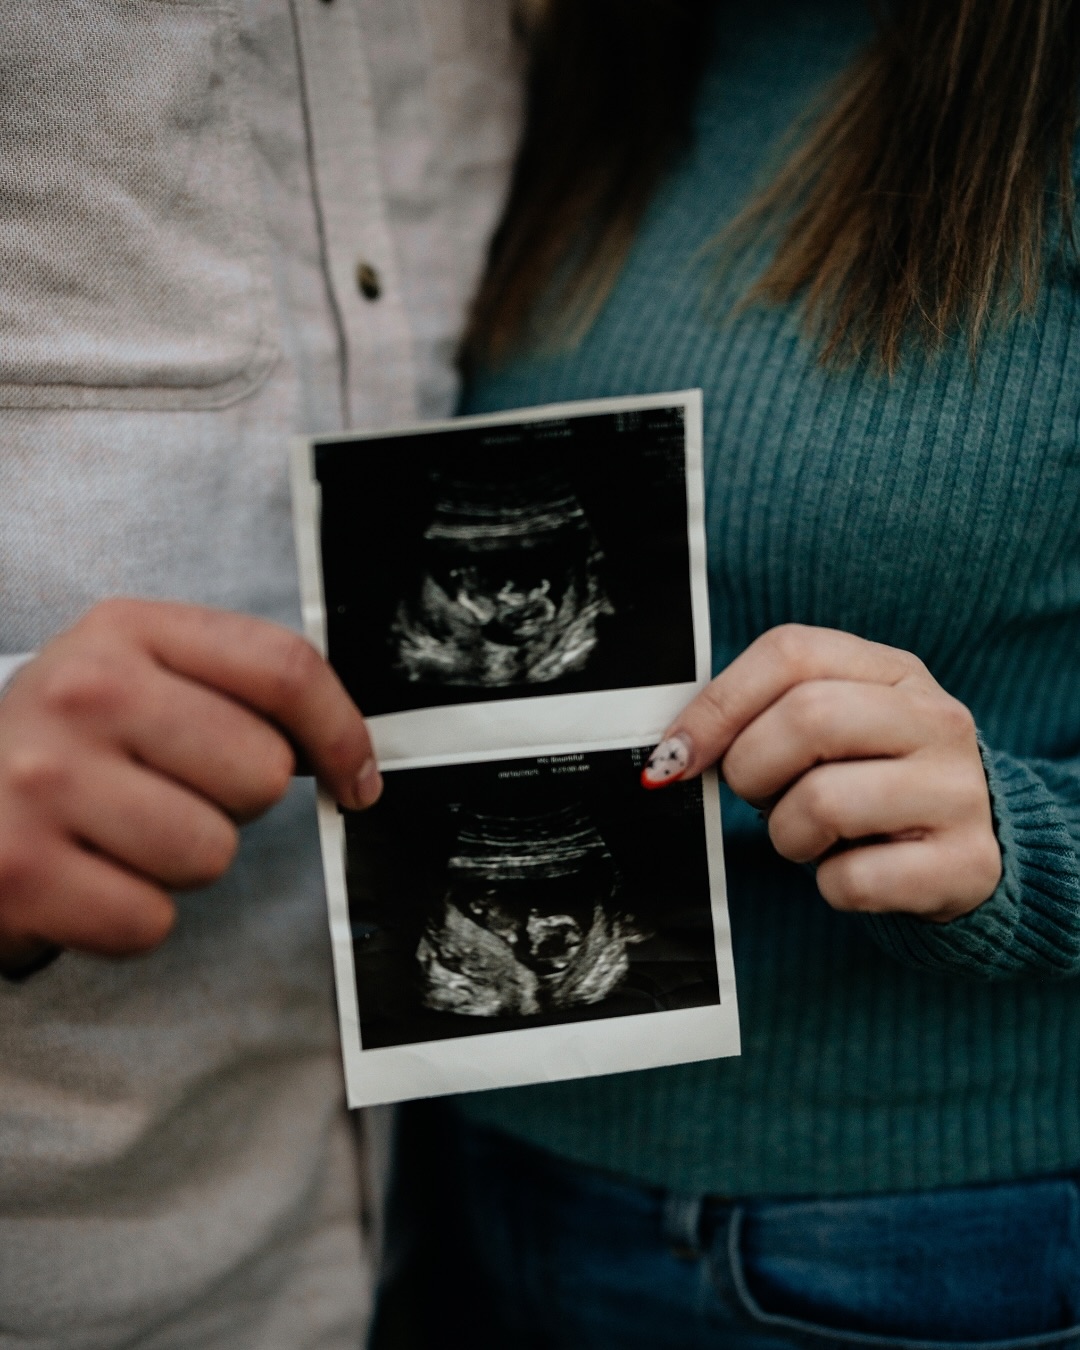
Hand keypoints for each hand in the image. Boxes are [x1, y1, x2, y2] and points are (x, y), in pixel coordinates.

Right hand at [0, 599, 380, 968]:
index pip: (284, 668)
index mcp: (129, 630)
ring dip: (183, 862)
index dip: (341, 732)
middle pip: (261, 771)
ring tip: (123, 835)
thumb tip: (351, 760)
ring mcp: (44, 781)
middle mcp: (83, 692)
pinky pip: (149, 921)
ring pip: (211, 853)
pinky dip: (130, 917)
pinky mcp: (19, 872)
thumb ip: (239, 689)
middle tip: (174, 794)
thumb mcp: (137, 672)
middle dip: (237, 802)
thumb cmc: (65, 741)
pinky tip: (89, 879)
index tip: (355, 778)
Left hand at [642, 624, 1001, 921]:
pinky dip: (830, 885)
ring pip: (825, 802)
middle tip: (756, 797)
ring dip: (787, 834)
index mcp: (892, 671)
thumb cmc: (873, 781)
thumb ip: (761, 716)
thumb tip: (673, 754)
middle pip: (808, 717)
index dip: (718, 705)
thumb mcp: (833, 727)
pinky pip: (854, 880)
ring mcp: (958, 791)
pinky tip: (851, 869)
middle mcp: (935, 719)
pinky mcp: (965, 864)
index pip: (790, 652)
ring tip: (808, 836)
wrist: (972, 848)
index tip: (678, 754)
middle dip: (751, 769)